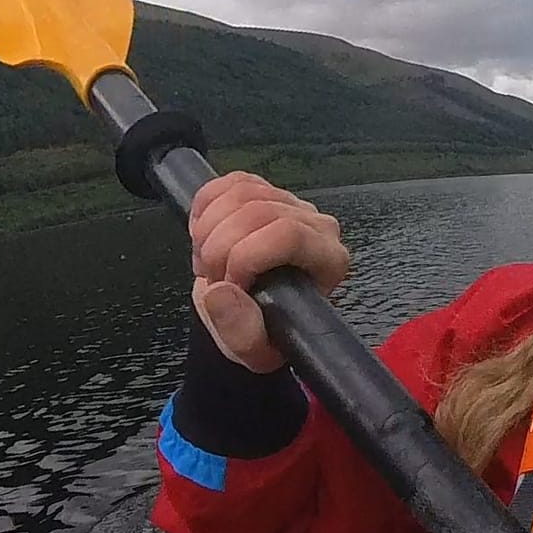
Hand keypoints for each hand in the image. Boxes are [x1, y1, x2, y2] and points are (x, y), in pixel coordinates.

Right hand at [188, 172, 351, 370]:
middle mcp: (316, 225)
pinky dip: (205, 207)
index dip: (245, 256)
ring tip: (208, 262)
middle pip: (258, 210)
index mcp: (328, 260)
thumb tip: (222, 292)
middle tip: (211, 278)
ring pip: (241, 192)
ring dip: (208, 229)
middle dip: (218, 246)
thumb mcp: (253, 350)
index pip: (287, 234)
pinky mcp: (264, 190)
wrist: (252, 314)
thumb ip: (241, 333)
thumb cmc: (264, 331)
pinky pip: (229, 181)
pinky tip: (204, 237)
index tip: (229, 284)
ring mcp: (290, 203)